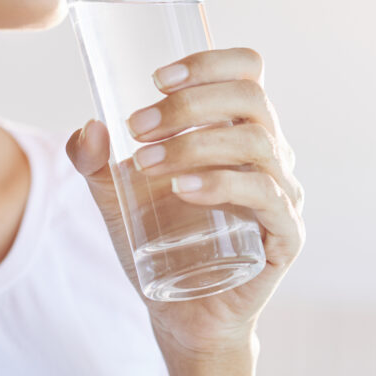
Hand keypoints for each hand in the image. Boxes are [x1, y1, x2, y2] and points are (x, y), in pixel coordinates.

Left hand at [65, 47, 305, 357]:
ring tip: (146, 163)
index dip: (209, 62)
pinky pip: (266, 197)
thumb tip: (89, 128)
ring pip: (257, 144)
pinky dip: (223, 185)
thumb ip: (94, 162)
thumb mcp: (115, 196)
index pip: (248, 71)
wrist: (184, 313)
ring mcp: (284, 192)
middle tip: (137, 127)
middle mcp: (270, 153)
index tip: (156, 79)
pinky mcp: (286, 234)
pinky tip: (183, 190)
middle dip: (189, 104)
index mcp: (239, 129)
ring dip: (196, 144)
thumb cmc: (160, 242)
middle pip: (251, 99)